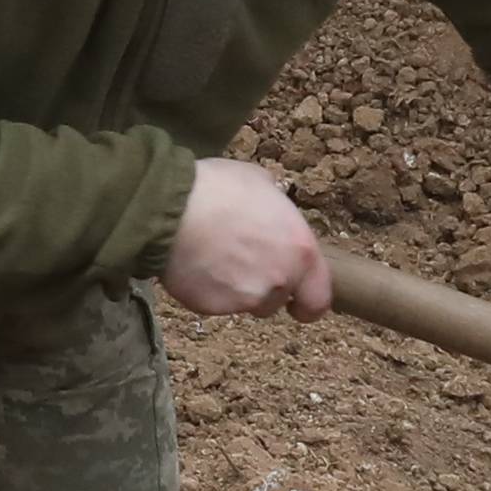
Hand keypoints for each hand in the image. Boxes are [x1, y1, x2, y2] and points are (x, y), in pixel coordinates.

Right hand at [160, 155, 329, 318]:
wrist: (172, 207)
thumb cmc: (218, 188)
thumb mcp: (261, 183)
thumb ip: (275, 210)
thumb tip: (270, 211)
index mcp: (301, 251)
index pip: (319, 298)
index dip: (307, 303)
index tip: (298, 303)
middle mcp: (280, 280)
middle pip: (278, 300)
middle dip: (264, 287)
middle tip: (241, 262)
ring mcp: (246, 298)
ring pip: (246, 303)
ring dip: (236, 289)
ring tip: (214, 258)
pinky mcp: (213, 307)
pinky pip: (215, 304)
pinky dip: (208, 290)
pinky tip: (195, 264)